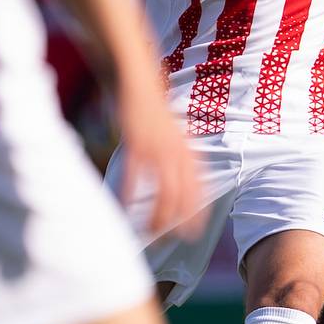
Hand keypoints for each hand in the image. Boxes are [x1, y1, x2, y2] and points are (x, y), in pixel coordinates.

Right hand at [115, 81, 200, 238]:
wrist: (138, 81)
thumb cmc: (152, 110)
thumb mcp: (173, 133)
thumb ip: (177, 155)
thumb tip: (174, 181)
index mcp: (190, 151)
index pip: (198, 191)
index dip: (196, 215)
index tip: (192, 234)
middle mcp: (178, 152)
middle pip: (182, 198)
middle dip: (175, 224)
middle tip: (165, 242)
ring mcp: (158, 148)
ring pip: (163, 193)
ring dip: (156, 217)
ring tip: (148, 233)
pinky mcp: (136, 143)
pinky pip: (134, 177)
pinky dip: (129, 195)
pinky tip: (124, 208)